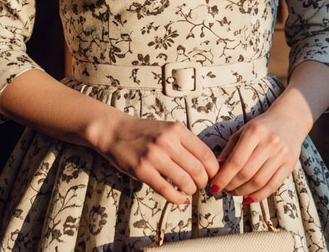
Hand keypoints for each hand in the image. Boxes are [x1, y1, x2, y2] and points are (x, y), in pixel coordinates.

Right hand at [94, 114, 218, 203]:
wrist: (116, 131)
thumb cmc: (144, 132)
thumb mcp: (168, 129)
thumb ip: (185, 143)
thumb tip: (207, 164)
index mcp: (177, 130)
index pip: (205, 154)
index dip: (213, 169)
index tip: (213, 176)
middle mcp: (167, 142)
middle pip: (198, 170)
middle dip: (203, 182)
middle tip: (201, 185)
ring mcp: (154, 157)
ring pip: (185, 182)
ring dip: (191, 190)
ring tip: (189, 189)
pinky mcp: (142, 171)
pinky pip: (167, 190)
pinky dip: (178, 199)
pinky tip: (181, 199)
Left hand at [210, 111, 302, 202]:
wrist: (290, 118)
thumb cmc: (262, 126)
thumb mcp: (243, 131)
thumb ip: (230, 149)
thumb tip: (217, 169)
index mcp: (254, 131)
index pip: (236, 160)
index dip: (223, 177)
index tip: (214, 186)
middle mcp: (269, 142)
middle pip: (247, 173)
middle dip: (232, 186)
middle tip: (224, 190)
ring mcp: (281, 154)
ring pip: (259, 182)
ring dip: (243, 192)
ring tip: (235, 192)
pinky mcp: (290, 164)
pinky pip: (273, 186)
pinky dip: (259, 196)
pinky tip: (249, 197)